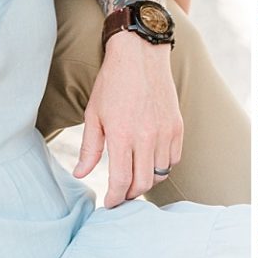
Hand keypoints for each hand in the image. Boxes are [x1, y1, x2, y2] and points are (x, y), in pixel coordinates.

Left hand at [73, 34, 181, 206]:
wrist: (140, 54)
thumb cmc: (113, 83)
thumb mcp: (93, 114)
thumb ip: (89, 148)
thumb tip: (80, 173)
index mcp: (122, 134)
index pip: (121, 181)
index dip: (115, 198)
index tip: (109, 203)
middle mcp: (146, 136)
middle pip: (143, 183)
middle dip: (130, 194)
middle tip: (121, 194)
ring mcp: (165, 131)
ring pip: (161, 173)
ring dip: (147, 181)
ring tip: (135, 178)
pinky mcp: (177, 125)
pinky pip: (173, 158)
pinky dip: (163, 166)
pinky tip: (151, 161)